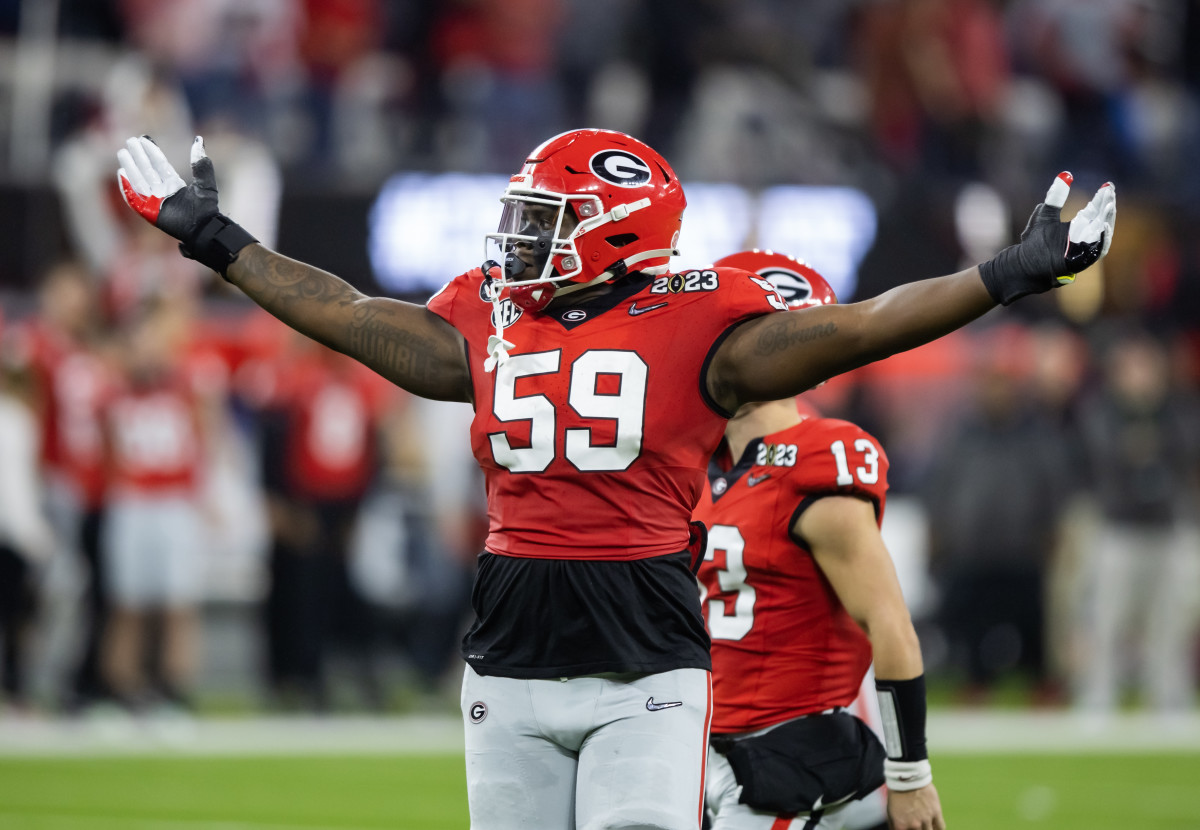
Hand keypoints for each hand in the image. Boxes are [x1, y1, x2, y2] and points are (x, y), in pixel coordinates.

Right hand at [117, 135, 254, 274]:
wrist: (204, 228)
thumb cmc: (206, 209)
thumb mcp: (205, 184)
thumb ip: (201, 164)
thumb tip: (199, 140)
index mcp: (174, 184)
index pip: (160, 164)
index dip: (152, 151)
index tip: (144, 138)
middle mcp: (163, 191)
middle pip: (147, 170)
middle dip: (138, 156)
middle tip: (130, 141)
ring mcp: (155, 202)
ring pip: (139, 180)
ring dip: (130, 167)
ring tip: (122, 153)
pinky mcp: (149, 212)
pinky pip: (134, 198)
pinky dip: (127, 188)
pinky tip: (121, 174)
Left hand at [887, 782, 945, 829]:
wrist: (907, 777)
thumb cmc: (897, 793)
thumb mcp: (890, 811)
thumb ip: (895, 825)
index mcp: (900, 825)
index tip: (908, 827)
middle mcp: (914, 825)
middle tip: (917, 826)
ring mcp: (926, 819)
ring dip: (927, 829)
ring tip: (925, 825)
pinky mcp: (936, 812)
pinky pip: (941, 827)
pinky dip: (938, 828)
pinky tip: (934, 825)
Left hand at [979, 173, 1115, 304]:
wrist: (1023, 265)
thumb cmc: (1033, 242)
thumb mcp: (1045, 215)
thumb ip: (1055, 197)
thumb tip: (1065, 175)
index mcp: (1077, 227)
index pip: (1095, 210)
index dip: (1102, 198)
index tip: (1107, 184)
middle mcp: (1083, 238)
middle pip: (1101, 220)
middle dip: (1107, 206)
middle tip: (1110, 192)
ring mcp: (1083, 250)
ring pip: (1101, 234)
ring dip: (1107, 220)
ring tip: (1109, 206)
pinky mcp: (1080, 262)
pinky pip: (1095, 251)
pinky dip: (1101, 239)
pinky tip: (1104, 226)